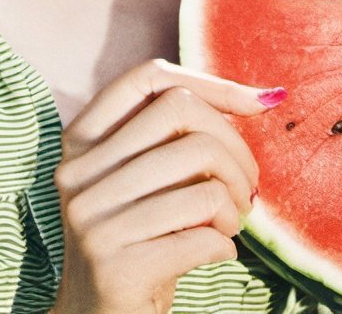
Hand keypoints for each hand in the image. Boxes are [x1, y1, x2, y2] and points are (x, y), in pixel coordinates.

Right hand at [48, 58, 284, 313]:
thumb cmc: (142, 235)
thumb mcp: (145, 176)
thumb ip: (181, 133)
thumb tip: (266, 95)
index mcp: (81, 139)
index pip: (149, 76)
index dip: (211, 81)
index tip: (260, 104)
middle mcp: (76, 172)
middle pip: (182, 113)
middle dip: (234, 148)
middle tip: (248, 186)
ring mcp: (90, 219)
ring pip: (201, 175)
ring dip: (235, 203)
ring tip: (231, 223)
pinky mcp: (114, 265)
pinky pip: (203, 232)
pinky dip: (225, 243)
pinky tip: (218, 252)